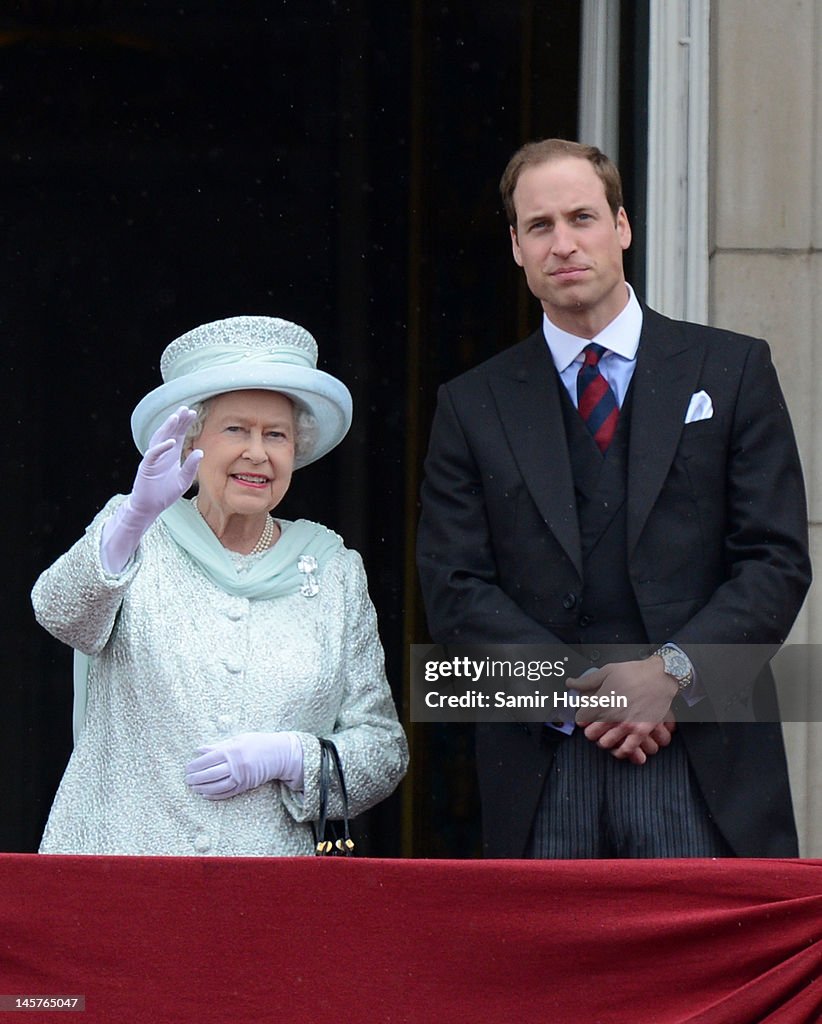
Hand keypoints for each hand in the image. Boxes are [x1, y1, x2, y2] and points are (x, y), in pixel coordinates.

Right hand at [100, 408, 202, 572]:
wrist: (150, 507)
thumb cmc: (165, 494)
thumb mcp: (183, 481)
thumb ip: (191, 467)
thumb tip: (200, 452)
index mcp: (171, 455)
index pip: (178, 434)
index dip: (184, 424)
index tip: (193, 412)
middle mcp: (162, 453)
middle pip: (169, 433)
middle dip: (177, 421)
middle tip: (186, 409)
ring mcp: (153, 459)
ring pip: (159, 439)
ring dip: (167, 428)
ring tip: (175, 417)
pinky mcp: (146, 467)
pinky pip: (153, 455)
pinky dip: (161, 448)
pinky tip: (170, 442)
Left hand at [185, 731, 303, 799]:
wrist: (279, 754)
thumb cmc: (257, 743)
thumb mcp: (238, 739)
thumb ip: (218, 745)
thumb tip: (199, 750)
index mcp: (232, 750)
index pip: (208, 760)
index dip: (195, 765)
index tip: (187, 768)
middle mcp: (235, 765)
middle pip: (210, 774)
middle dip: (196, 778)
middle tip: (187, 780)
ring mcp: (240, 777)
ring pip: (217, 786)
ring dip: (203, 788)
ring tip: (193, 788)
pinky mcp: (245, 786)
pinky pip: (227, 793)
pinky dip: (215, 795)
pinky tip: (205, 794)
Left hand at [569, 658, 678, 763]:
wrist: (660, 675)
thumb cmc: (634, 672)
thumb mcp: (607, 671)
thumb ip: (587, 681)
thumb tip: (570, 683)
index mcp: (602, 700)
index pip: (581, 718)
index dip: (582, 718)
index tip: (585, 717)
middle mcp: (612, 714)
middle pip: (591, 734)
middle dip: (590, 731)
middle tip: (595, 728)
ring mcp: (627, 724)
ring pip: (605, 743)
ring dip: (603, 740)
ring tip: (606, 736)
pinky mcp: (641, 730)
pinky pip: (626, 749)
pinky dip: (620, 751)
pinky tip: (619, 747)